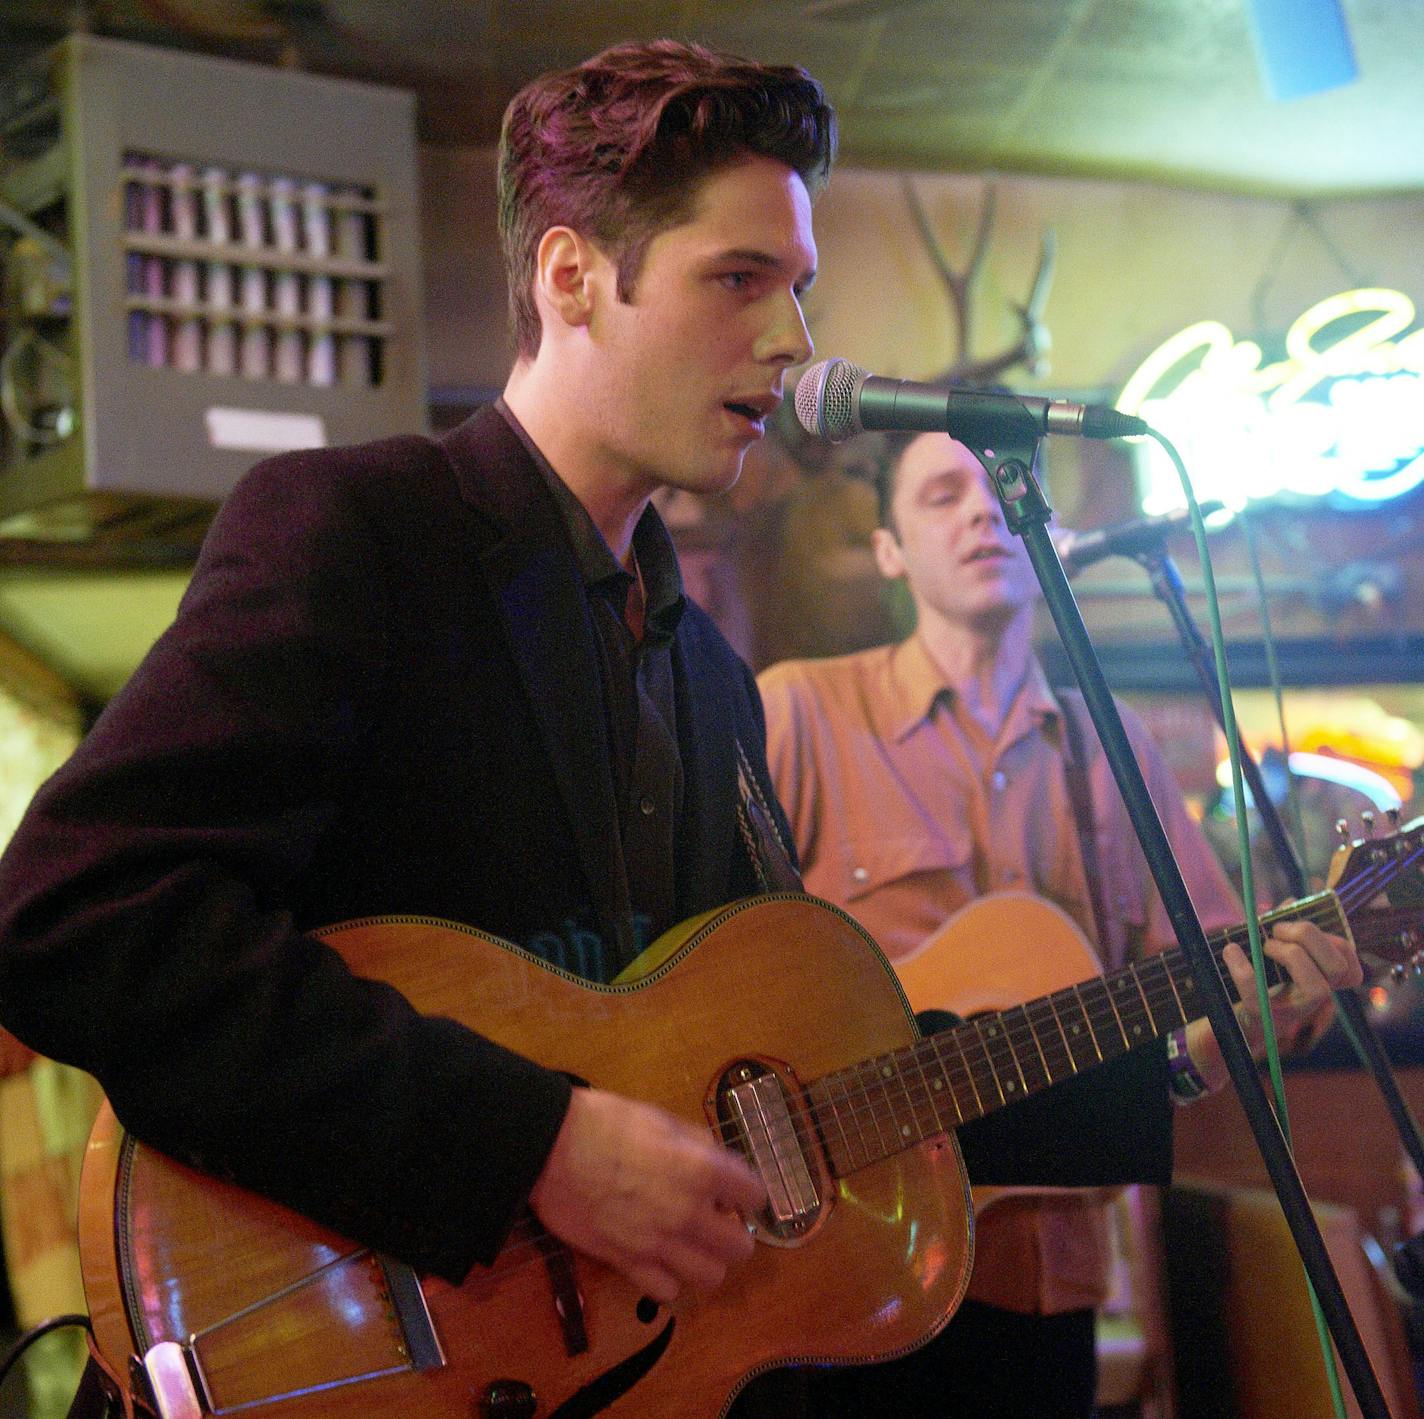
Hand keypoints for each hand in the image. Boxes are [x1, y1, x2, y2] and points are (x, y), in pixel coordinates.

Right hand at [528, 1087, 765, 1303]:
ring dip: (708, 1260)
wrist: (549, 1147)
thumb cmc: (605, 1122)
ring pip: (711, 1276)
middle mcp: (688, 1212)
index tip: (740, 1191)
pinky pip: (667, 1289)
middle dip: (735, 1233)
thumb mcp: (660, 1118)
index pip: (755, 1194)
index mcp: (701, 1169)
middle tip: (718, 1221)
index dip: (749, 1192)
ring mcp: (658, 1244)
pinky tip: (661, 1257)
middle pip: (741, 1248)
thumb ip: (697, 1144)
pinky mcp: (627, 1263)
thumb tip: (717, 1164)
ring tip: (693, 1244)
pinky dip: (669, 1277)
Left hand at [1183, 916, 1361, 1092]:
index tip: (1301, 928)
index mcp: (1321, 978)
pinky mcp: (1264, 1019)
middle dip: (1309, 937)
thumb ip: (1283, 926)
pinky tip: (1230, 952)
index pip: (1349, 960)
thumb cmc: (1258, 978)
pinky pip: (1258, 994)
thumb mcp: (1272, 949)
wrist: (1230, 1020)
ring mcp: (1293, 1012)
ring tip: (1264, 946)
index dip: (1333, 939)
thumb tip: (1291, 903)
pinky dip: (1242, 968)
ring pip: (1317, 987)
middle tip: (1277, 931)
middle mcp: (1315, 998)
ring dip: (1289, 954)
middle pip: (1339, 968)